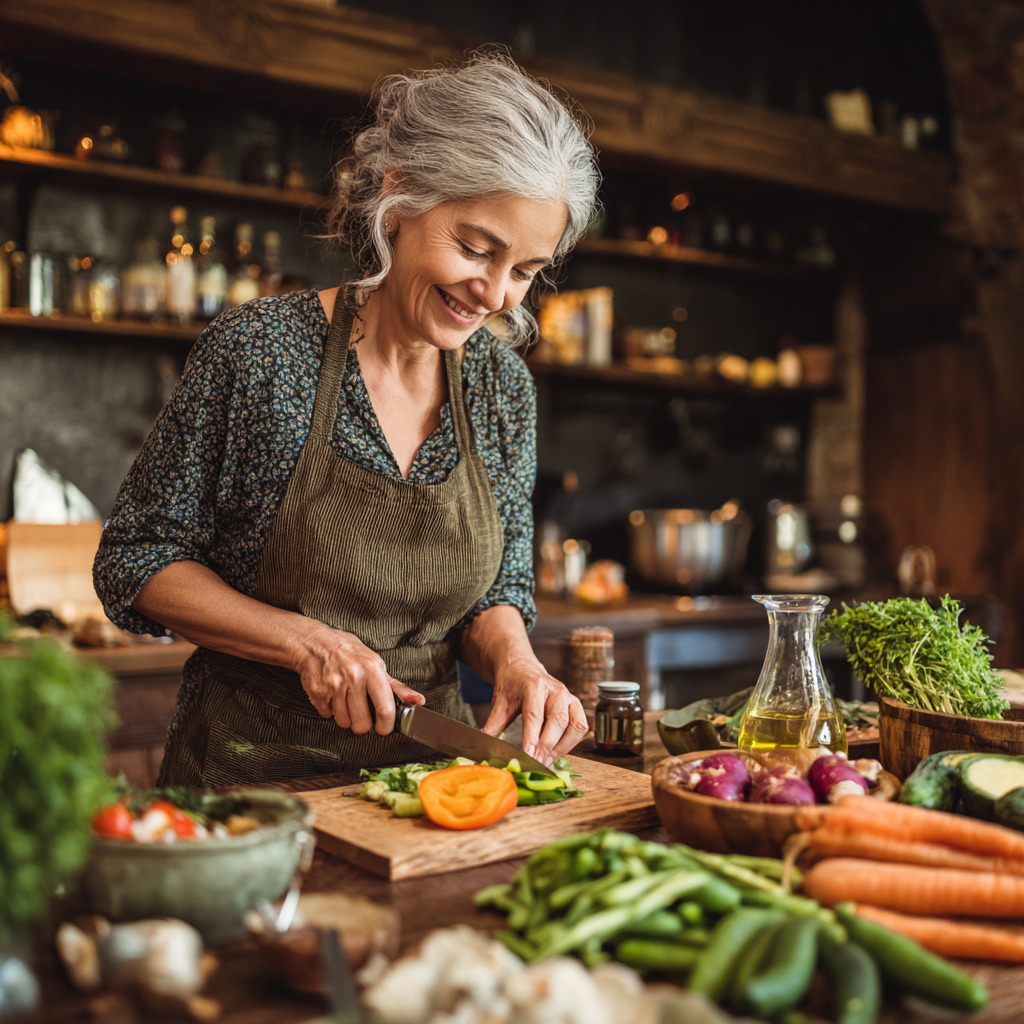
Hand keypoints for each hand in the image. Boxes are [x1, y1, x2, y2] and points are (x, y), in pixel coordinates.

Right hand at [292, 624, 423, 734]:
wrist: (314, 643)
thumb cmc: (348, 652)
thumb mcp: (376, 663)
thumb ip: (396, 686)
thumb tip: (418, 700)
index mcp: (372, 670)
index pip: (384, 708)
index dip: (386, 725)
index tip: (384, 728)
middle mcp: (353, 678)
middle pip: (362, 723)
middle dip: (364, 724)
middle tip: (363, 713)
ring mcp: (333, 686)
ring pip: (344, 722)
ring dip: (346, 718)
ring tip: (346, 701)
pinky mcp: (317, 693)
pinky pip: (327, 715)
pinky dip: (331, 710)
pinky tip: (333, 696)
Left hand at [481, 658, 587, 765]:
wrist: (522, 667)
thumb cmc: (512, 685)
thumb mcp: (500, 701)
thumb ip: (494, 723)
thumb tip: (486, 745)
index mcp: (534, 686)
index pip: (534, 714)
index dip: (532, 737)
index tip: (528, 755)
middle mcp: (556, 690)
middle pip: (557, 721)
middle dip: (548, 746)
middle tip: (536, 763)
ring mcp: (569, 697)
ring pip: (574, 726)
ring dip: (562, 747)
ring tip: (546, 760)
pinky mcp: (575, 705)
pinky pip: (580, 727)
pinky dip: (572, 743)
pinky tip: (557, 751)